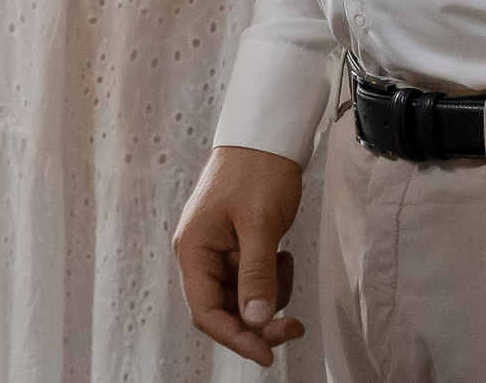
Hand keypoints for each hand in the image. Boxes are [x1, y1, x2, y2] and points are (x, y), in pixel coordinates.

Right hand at [172, 146, 305, 364]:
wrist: (268, 133)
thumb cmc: (257, 168)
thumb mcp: (260, 224)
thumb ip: (257, 274)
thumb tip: (255, 319)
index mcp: (194, 250)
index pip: (207, 312)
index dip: (236, 337)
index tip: (266, 352)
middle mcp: (200, 254)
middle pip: (224, 310)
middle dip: (257, 321)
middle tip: (292, 326)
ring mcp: (218, 250)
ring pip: (241, 297)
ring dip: (268, 295)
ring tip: (286, 263)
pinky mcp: (236, 244)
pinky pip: (251, 278)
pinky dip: (271, 276)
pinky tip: (283, 253)